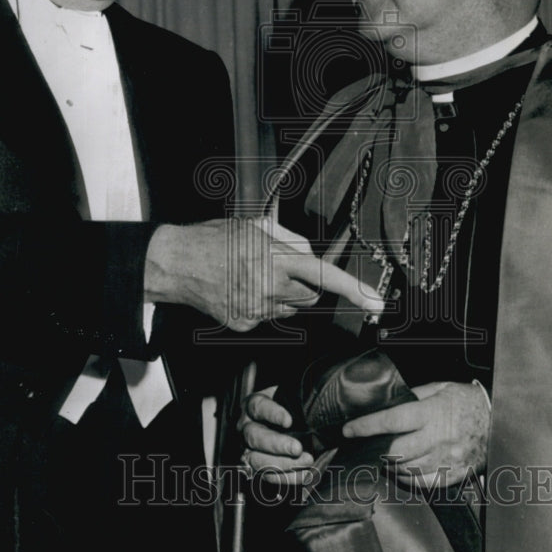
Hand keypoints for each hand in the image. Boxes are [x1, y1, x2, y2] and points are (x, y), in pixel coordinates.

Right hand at [144, 216, 384, 331]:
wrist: (176, 263)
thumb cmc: (212, 239)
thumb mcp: (256, 226)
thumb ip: (290, 240)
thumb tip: (310, 255)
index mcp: (274, 259)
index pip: (325, 276)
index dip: (354, 290)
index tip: (376, 302)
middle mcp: (268, 287)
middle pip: (311, 296)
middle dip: (307, 285)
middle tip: (284, 270)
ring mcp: (256, 309)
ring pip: (291, 308)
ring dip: (286, 295)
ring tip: (257, 277)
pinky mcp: (244, 324)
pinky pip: (269, 317)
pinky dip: (265, 305)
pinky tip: (243, 289)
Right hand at [238, 386, 314, 484]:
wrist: (290, 426)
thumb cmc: (293, 409)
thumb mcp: (294, 397)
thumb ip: (304, 399)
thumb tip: (324, 401)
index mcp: (253, 406)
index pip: (257, 407)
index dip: (272, 414)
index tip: (289, 421)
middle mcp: (247, 428)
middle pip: (254, 437)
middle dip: (277, 444)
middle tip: (298, 448)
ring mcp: (249, 450)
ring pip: (257, 460)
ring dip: (283, 464)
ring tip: (307, 461)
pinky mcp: (257, 469)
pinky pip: (269, 478)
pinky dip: (288, 477)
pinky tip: (306, 473)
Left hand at [342, 381, 489, 486]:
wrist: (501, 421)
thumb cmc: (468, 402)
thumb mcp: (441, 388)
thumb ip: (414, 396)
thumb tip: (387, 403)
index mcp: (433, 413)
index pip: (392, 420)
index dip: (366, 426)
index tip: (348, 430)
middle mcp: (439, 438)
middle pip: (396, 450)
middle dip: (375, 450)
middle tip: (364, 446)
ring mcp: (447, 460)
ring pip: (407, 469)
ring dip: (388, 465)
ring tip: (380, 457)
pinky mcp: (454, 474)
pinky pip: (423, 483)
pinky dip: (406, 479)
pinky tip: (398, 471)